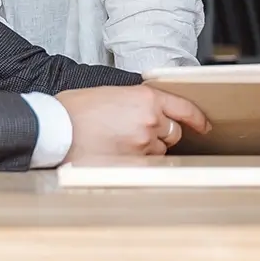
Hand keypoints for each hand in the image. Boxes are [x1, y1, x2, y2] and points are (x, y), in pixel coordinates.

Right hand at [56, 86, 210, 160]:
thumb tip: (145, 113)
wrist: (56, 128)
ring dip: (147, 151)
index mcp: (146, 98)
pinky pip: (145, 167)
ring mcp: (143, 145)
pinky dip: (137, 164)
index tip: (203, 126)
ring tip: (120, 145)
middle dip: (161, 135)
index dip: (197, 119)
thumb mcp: (110, 93)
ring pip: (159, 152)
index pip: (184, 108)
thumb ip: (135, 101)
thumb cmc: (75, 110)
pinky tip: (118, 158)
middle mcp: (150, 121)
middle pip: (173, 133)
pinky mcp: (132, 165)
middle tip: (137, 134)